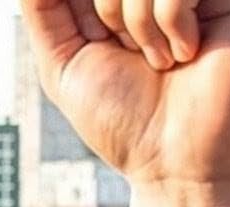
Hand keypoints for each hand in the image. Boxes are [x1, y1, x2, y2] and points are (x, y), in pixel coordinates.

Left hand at [18, 0, 229, 205]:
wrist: (181, 166)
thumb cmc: (127, 121)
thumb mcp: (63, 61)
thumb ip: (42, 5)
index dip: (89, 5)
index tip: (98, 35)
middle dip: (107, 7)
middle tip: (127, 47)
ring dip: (136, 19)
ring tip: (160, 60)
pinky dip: (168, 21)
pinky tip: (187, 51)